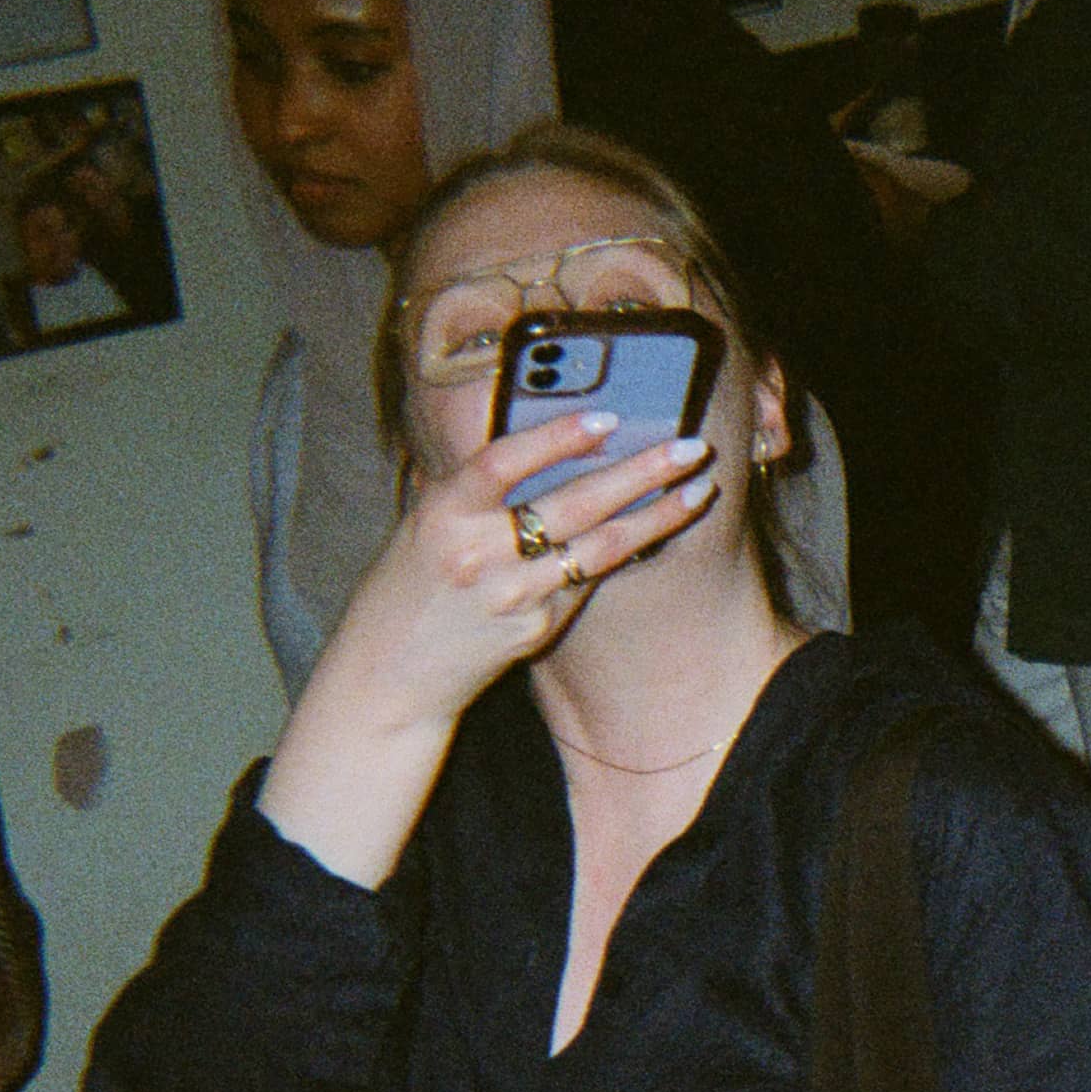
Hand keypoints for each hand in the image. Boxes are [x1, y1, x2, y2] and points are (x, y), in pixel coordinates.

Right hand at [311, 409, 714, 736]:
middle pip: (574, 504)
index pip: (504, 461)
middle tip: (691, 447)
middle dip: (641, 472)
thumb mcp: (427, 522)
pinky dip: (623, 552)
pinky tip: (660, 529)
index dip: (557, 437)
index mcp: (443, 512)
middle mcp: (478, 552)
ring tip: (700, 489)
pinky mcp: (536, 629)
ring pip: (600, 548)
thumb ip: (477, 489)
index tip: (608, 418)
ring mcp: (512, 595)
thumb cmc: (413, 583)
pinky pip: (587, 582)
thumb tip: (551, 440)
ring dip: (658, 517)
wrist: (390, 673)